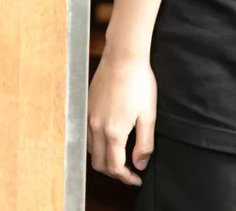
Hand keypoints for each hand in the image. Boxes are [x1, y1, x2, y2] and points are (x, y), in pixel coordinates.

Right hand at [87, 48, 157, 184]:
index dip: (126, 178)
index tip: (137, 179)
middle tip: (129, 172)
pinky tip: (110, 138)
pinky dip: (97, 145)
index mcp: (113, 131)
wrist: (123, 56)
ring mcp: (88, 117)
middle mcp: (96, 127)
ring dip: (104, 159)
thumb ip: (144, 143)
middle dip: (114, 172)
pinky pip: (87, 135)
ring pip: (91, 150)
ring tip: (121, 157)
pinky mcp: (86, 107)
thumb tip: (139, 165)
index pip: (115, 167)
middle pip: (99, 163)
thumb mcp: (148, 115)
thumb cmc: (139, 82)